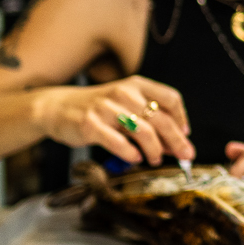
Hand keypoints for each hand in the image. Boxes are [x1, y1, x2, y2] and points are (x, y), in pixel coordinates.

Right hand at [30, 77, 192, 165]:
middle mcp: (124, 93)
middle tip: (184, 155)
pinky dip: (131, 154)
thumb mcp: (124, 103)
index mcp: (136, 85)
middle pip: (161, 119)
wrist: (57, 107)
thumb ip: (148, 118)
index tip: (186, 135)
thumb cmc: (97, 109)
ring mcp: (106, 108)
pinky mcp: (91, 125)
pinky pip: (118, 142)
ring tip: (155, 159)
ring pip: (144, 131)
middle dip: (177, 141)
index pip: (170, 98)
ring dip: (155, 150)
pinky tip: (135, 158)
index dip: (182, 118)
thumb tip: (174, 143)